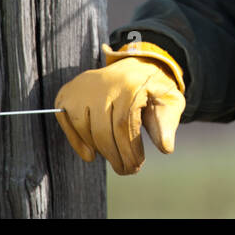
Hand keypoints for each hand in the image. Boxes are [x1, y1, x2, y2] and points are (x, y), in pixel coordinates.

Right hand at [54, 42, 185, 174]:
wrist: (134, 65)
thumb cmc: (151, 89)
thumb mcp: (168, 101)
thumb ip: (166, 123)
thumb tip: (165, 148)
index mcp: (130, 85)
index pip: (123, 125)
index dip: (129, 150)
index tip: (136, 166)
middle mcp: (103, 84)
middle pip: (103, 131)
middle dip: (115, 156)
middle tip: (126, 169)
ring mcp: (83, 87)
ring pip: (85, 128)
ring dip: (99, 150)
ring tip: (115, 158)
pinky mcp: (68, 92)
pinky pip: (66, 121)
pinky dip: (77, 142)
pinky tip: (92, 154)